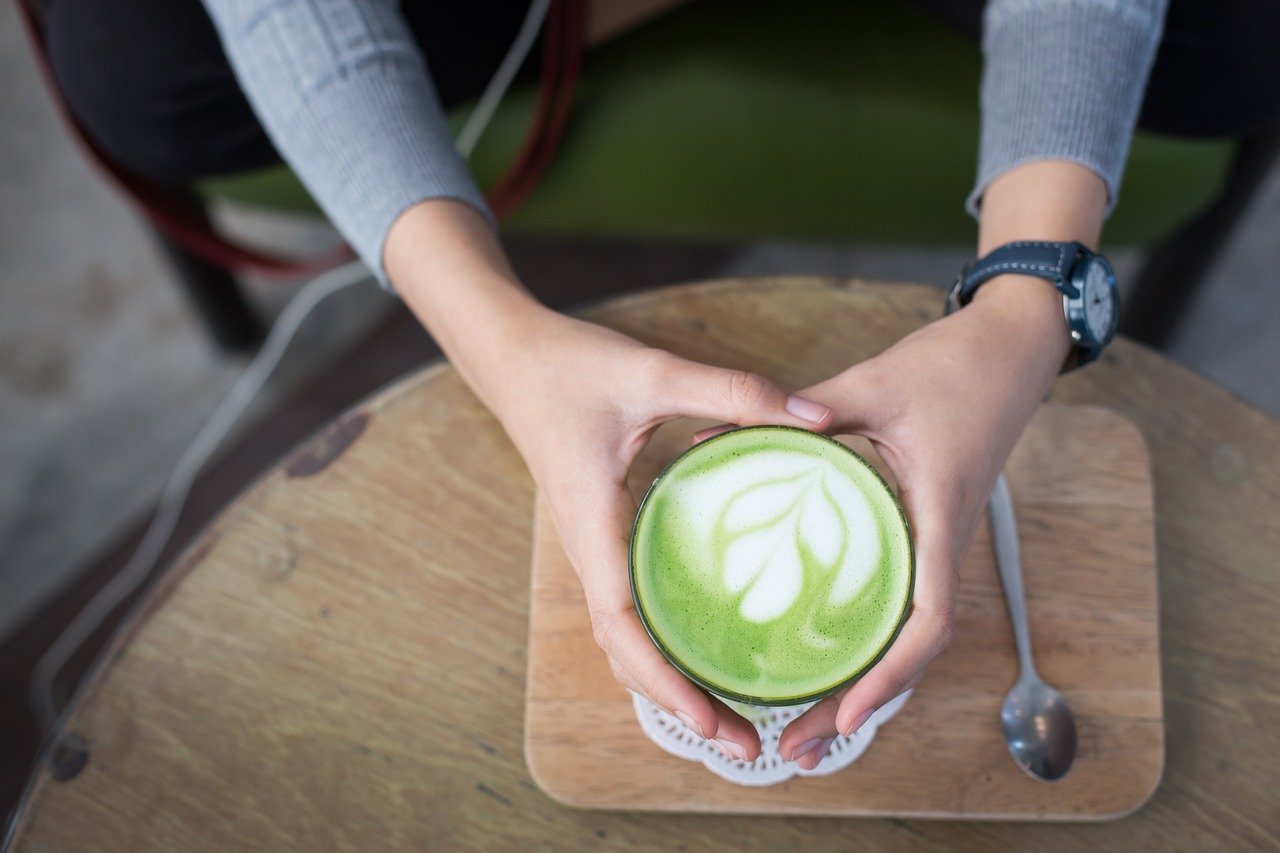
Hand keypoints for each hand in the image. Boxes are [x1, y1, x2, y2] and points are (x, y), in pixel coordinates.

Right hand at [495, 310, 832, 761]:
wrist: (511, 358)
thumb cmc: (570, 367)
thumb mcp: (653, 372)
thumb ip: (732, 392)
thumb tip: (816, 420)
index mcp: (593, 525)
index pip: (622, 625)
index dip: (665, 680)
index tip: (712, 722)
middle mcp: (590, 550)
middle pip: (626, 652)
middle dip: (679, 705)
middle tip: (746, 745)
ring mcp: (594, 548)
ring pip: (625, 637)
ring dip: (670, 683)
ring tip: (732, 719)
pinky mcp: (604, 536)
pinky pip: (629, 607)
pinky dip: (661, 646)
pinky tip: (703, 650)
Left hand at [764, 280, 1070, 767]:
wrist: (1011, 349)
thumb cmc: (954, 366)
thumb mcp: (873, 384)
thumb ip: (806, 411)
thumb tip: (722, 434)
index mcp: (938, 514)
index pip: (928, 619)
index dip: (889, 675)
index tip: (845, 719)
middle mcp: (943, 541)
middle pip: (910, 650)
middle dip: (858, 706)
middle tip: (796, 750)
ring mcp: (937, 540)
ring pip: (904, 634)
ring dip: (861, 685)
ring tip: (802, 726)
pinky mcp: (926, 529)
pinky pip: (900, 599)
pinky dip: (867, 641)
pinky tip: (825, 654)